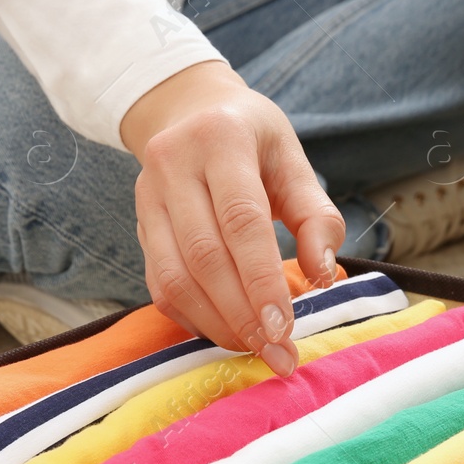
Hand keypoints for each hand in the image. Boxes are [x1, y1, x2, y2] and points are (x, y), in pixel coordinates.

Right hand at [121, 61, 344, 375]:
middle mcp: (173, 166)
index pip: (241, 220)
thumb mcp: (292, 159)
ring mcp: (148, 198)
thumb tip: (322, 276)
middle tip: (277, 353)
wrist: (188, 111)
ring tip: (255, 349)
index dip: (261, 279)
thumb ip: (316, 215)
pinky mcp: (140, 227)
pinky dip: (194, 317)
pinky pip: (160, 285)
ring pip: (175, 278)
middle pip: (205, 256)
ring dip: (217, 324)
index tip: (284, 327)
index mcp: (220, 140)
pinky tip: (226, 332)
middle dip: (243, 314)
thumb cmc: (252, 139)